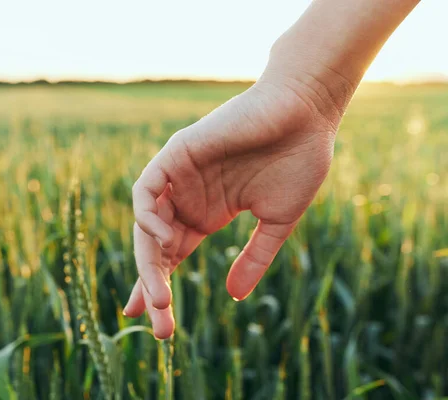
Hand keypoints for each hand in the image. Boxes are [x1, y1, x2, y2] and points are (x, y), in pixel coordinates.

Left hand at [123, 71, 345, 338]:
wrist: (307, 114)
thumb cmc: (298, 161)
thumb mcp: (276, 222)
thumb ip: (253, 258)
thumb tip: (233, 297)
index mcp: (206, 214)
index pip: (171, 257)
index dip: (159, 286)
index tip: (157, 325)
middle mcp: (186, 199)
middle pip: (155, 248)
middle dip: (152, 287)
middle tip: (160, 326)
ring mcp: (179, 177)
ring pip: (146, 224)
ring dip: (148, 261)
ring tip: (160, 297)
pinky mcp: (177, 152)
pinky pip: (146, 187)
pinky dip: (147, 213)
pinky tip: (164, 237)